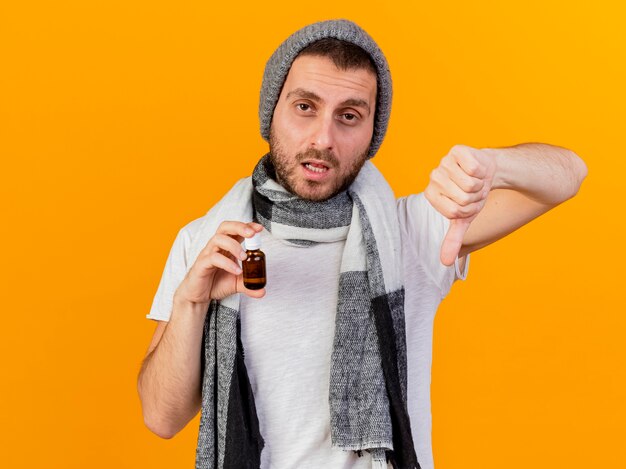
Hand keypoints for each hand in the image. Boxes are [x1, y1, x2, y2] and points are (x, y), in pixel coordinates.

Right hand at [174, 221, 265, 304]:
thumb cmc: (215, 283)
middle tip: (252, 234)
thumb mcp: (237, 283)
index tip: (259, 228)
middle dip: (240, 227)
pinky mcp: (201, 264)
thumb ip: (249, 285)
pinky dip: (227, 263)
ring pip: (218, 239)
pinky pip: (213, 258)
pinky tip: (236, 271)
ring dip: (234, 245)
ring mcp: (208, 254)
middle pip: (225, 227)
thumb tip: (262, 291)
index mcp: (226, 247)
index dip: (247, 226)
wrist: (198, 295)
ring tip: (244, 257)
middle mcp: (216, 247)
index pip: (236, 230)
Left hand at [424, 144, 496, 265]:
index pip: (454, 211)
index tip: (467, 203)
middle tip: (474, 190)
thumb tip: (446, 263)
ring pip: (469, 183)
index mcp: (431, 194)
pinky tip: (478, 168)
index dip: (468, 209)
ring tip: (476, 180)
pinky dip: (482, 170)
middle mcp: (433, 177)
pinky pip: (473, 167)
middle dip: (475, 197)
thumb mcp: (463, 219)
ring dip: (480, 183)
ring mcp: (444, 162)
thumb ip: (453, 239)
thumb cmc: (472, 195)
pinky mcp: (456, 150)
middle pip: (462, 198)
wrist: (487, 171)